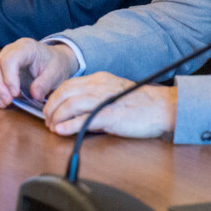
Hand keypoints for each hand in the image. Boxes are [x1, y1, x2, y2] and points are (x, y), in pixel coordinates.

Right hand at [0, 39, 78, 106]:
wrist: (52, 60)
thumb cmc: (54, 64)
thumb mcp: (56, 73)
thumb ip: (45, 83)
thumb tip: (34, 95)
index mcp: (25, 48)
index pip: (10, 60)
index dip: (9, 78)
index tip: (16, 94)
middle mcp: (9, 50)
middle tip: (8, 101)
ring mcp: (1, 58)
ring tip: (3, 104)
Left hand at [42, 73, 176, 138]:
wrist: (163, 108)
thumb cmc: (142, 104)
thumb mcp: (114, 93)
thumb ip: (97, 97)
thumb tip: (79, 110)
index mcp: (99, 79)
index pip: (69, 84)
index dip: (55, 96)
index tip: (50, 107)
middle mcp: (99, 86)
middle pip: (64, 92)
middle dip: (51, 106)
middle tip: (47, 119)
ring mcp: (103, 100)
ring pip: (70, 104)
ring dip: (56, 116)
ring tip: (52, 127)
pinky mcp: (109, 116)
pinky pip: (83, 120)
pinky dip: (68, 125)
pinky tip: (61, 131)